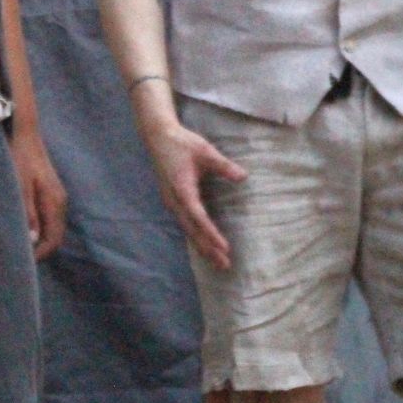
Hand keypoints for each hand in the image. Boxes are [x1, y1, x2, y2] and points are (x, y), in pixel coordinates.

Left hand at [11, 123, 67, 259]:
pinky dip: (36, 229)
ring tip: (16, 245)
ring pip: (50, 229)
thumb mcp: (19, 186)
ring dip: (36, 240)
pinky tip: (21, 228)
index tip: (20, 262)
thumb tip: (32, 241)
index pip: (52, 241)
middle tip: (16, 257)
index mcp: (54, 203)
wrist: (23, 132)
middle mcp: (59, 202)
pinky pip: (46, 219)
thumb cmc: (18, 157)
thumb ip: (26, 213)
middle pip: (53, 237)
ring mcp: (55, 197)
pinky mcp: (49, 192)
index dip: (38, 256)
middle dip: (37, 251)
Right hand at [143, 119, 245, 271]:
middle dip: (208, 249)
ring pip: (188, 230)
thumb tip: (243, 176)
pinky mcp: (172, 202)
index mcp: (182, 190)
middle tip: (225, 265)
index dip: (211, 234)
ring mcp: (172, 203)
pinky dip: (195, 237)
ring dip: (202, 246)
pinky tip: (204, 246)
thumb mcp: (205, 151)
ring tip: (217, 262)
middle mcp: (174, 201)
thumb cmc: (182, 143)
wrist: (158, 137)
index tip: (225, 248)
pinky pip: (185, 225)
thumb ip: (223, 165)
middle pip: (192, 231)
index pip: (199, 217)